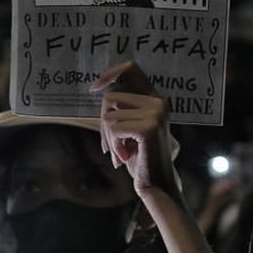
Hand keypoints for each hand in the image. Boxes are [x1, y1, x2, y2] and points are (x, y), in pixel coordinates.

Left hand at [90, 61, 176, 196]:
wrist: (156, 184)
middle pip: (109, 99)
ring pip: (108, 117)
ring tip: (120, 153)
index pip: (131, 68)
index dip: (109, 74)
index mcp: (155, 99)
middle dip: (103, 124)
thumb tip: (99, 88)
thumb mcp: (129, 127)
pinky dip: (112, 145)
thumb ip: (121, 107)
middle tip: (110, 146)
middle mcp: (159, 102)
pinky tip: (125, 157)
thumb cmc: (138, 156)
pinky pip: (113, 128)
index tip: (93, 89)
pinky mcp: (149, 127)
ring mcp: (156, 113)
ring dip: (108, 139)